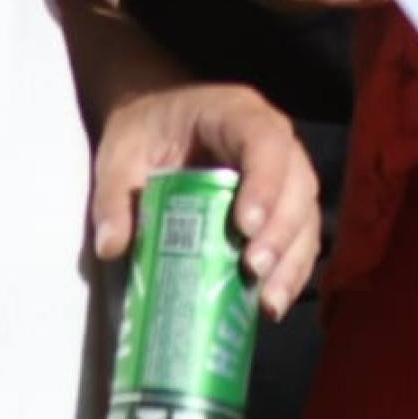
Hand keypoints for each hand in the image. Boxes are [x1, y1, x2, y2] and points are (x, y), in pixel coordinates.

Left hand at [92, 82, 322, 319]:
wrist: (156, 125)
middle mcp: (272, 139)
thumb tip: (111, 247)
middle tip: (253, 270)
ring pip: (305, 214)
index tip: (244, 227)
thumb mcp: (120, 153)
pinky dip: (291, 272)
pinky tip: (271, 305)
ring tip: (268, 302)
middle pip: (297, 183)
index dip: (265, 182)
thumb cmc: (144, 132)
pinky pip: (300, 238)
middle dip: (281, 231)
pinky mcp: (280, 206)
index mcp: (235, 113)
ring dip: (292, 260)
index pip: (264, 139)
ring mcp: (283, 173)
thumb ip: (114, 195)